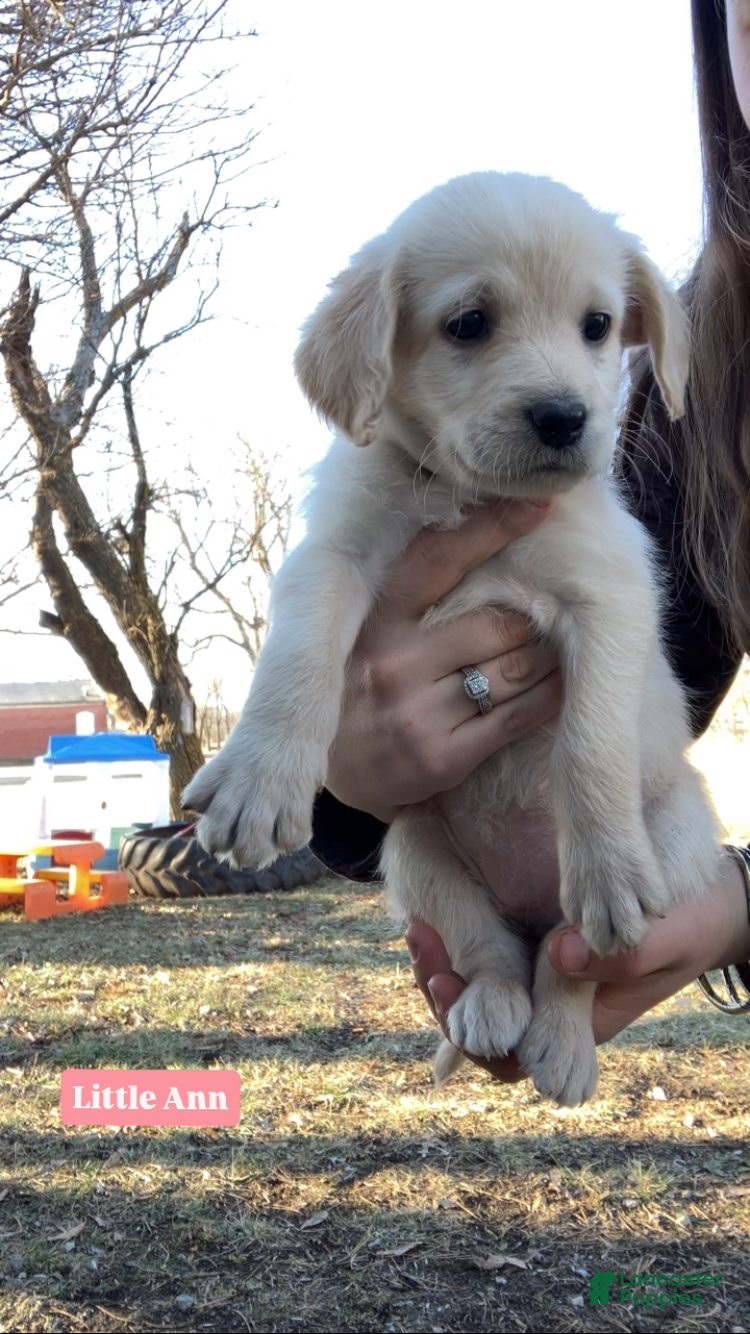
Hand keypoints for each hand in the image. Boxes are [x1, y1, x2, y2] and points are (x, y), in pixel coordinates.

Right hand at [325, 499, 561, 821]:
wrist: (332, 772)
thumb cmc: (361, 688)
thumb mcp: (369, 632)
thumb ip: (413, 596)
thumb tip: (478, 538)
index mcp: (377, 621)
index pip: (439, 559)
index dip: (493, 528)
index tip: (538, 505)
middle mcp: (394, 662)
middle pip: (496, 623)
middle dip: (535, 615)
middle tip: (563, 605)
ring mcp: (417, 712)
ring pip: (513, 669)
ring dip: (549, 657)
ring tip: (564, 646)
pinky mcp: (439, 758)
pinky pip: (516, 717)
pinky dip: (549, 698)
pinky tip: (564, 685)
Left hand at [406, 849, 749, 1082]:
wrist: (713, 905)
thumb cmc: (698, 925)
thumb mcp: (668, 938)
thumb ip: (620, 955)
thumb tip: (557, 957)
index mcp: (580, 1024)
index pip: (507, 1057)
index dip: (467, 1029)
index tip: (441, 979)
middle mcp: (553, 1009)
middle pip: (481, 1029)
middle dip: (442, 990)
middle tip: (418, 940)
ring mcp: (545, 979)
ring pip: (480, 994)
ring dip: (445, 965)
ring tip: (418, 925)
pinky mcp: (541, 949)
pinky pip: (492, 961)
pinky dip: (463, 941)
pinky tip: (438, 911)